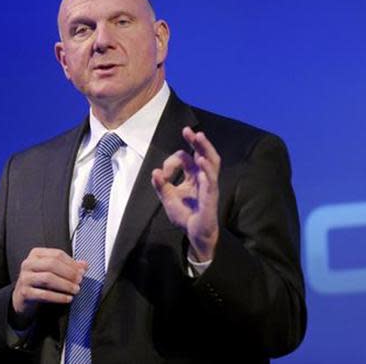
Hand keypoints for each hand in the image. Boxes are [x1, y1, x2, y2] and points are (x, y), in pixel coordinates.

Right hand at [11, 247, 87, 327]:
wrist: (21, 298)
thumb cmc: (39, 282)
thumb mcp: (52, 271)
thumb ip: (68, 266)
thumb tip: (84, 265)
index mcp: (36, 254)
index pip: (57, 254)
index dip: (71, 263)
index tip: (82, 271)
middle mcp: (28, 263)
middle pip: (52, 264)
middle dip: (69, 273)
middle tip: (80, 280)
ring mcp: (25, 278)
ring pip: (48, 278)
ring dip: (65, 284)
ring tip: (75, 290)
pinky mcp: (24, 292)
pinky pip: (44, 294)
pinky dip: (58, 297)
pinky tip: (67, 298)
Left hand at [151, 127, 220, 261]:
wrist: (195, 234)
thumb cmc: (185, 215)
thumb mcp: (168, 199)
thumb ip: (161, 186)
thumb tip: (154, 172)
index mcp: (193, 175)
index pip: (185, 158)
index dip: (172, 161)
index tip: (162, 173)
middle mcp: (203, 177)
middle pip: (203, 154)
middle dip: (196, 141)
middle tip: (187, 130)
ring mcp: (209, 186)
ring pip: (212, 163)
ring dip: (205, 150)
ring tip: (199, 138)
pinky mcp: (211, 197)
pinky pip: (211, 182)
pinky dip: (206, 171)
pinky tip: (201, 162)